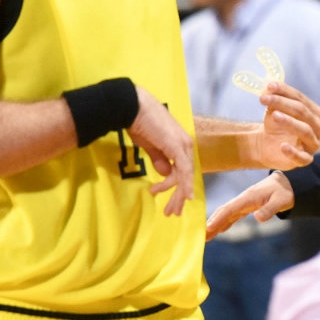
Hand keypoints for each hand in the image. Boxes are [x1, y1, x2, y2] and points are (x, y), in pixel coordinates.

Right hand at [127, 85, 194, 215]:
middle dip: (179, 196)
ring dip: (177, 195)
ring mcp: (183, 144)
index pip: (182, 169)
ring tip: (169, 209)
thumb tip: (165, 173)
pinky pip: (183, 169)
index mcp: (180, 143)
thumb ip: (159, 159)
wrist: (132, 106)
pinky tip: (186, 197)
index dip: (176, 186)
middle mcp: (186, 144)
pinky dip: (185, 184)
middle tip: (172, 213)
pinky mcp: (177, 146)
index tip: (165, 199)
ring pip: (185, 176)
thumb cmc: (139, 122)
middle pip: (186, 175)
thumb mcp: (150, 145)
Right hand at [206, 170, 294, 239]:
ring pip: (226, 214)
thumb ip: (269, 209)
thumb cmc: (285, 191)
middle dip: (212, 223)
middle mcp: (243, 200)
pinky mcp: (247, 206)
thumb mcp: (281, 200)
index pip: (230, 209)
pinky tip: (219, 230)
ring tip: (205, 236)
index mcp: (249, 197)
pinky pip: (233, 215)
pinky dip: (224, 222)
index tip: (208, 228)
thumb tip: (257, 218)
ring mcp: (244, 203)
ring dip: (215, 224)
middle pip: (224, 211)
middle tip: (200, 236)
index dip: (219, 218)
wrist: (287, 182)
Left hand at [253, 82, 319, 169]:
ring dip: (290, 122)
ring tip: (274, 115)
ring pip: (305, 131)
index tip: (269, 86)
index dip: (285, 91)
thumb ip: (273, 98)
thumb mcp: (273, 109)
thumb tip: (269, 87)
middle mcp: (318, 127)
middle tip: (264, 99)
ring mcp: (313, 144)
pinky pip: (302, 157)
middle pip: (303, 112)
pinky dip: (293, 152)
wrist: (268, 145)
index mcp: (314, 112)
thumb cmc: (275, 124)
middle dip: (284, 103)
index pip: (301, 98)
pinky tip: (282, 147)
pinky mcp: (305, 159)